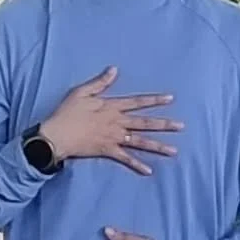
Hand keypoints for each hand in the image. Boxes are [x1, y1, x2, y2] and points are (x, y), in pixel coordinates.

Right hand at [39, 67, 181, 174]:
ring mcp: (114, 138)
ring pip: (140, 142)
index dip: (154, 100)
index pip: (138, 102)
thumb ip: (100, 82)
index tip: (171, 99)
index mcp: (112, 106)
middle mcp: (117, 122)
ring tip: (174, 150)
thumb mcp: (82, 92)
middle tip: (182, 126)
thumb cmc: (66, 112)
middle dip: (164, 124)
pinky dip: (137, 165)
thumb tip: (115, 70)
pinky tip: (149, 170)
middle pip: (145, 122)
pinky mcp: (107, 151)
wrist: (57, 135)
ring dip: (157, 146)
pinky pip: (125, 159)